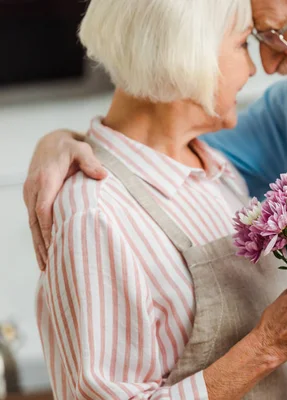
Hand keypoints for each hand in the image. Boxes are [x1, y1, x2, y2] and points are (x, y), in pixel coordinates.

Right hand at [23, 130, 106, 269]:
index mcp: (45, 179)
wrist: (51, 142)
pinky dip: (38, 238)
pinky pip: (33, 222)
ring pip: (32, 225)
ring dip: (38, 246)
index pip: (43, 208)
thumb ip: (91, 161)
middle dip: (42, 244)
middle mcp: (34, 189)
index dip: (48, 228)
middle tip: (50, 265)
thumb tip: (102, 175)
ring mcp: (30, 195)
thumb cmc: (69, 147)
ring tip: (45, 267)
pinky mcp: (32, 200)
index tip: (55, 245)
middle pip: (35, 222)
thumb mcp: (82, 149)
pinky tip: (44, 253)